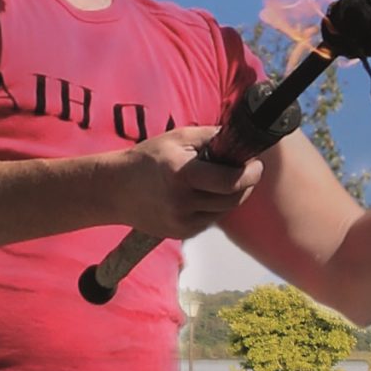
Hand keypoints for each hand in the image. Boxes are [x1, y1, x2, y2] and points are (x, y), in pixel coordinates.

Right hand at [110, 125, 264, 238]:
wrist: (114, 189)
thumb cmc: (147, 159)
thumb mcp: (178, 139)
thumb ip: (211, 137)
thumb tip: (241, 140)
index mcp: (182, 175)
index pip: (231, 181)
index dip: (251, 173)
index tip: (256, 164)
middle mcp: (182, 202)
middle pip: (233, 199)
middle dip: (246, 184)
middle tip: (246, 170)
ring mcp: (181, 222)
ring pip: (224, 211)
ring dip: (230, 195)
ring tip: (219, 180)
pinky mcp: (181, 233)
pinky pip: (210, 220)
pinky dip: (214, 207)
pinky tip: (202, 194)